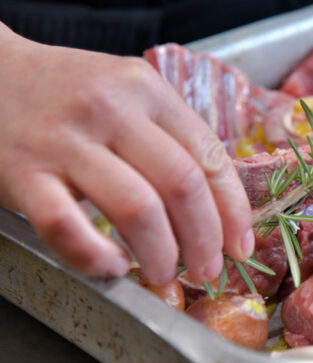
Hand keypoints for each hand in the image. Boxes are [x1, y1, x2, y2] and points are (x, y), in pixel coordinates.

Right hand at [0, 25, 254, 284]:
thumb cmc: (66, 90)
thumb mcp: (126, 91)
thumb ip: (168, 132)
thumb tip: (217, 199)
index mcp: (146, 89)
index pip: (208, 155)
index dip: (233, 208)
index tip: (241, 243)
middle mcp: (111, 109)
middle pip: (182, 184)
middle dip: (206, 238)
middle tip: (208, 269)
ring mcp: (65, 141)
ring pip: (137, 208)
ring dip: (162, 253)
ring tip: (164, 273)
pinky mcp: (22, 173)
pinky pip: (68, 226)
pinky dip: (97, 255)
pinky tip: (113, 266)